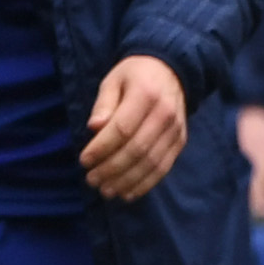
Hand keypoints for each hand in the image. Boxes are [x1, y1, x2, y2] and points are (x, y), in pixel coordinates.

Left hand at [80, 53, 186, 202]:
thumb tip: (94, 128)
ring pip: (151, 162)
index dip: (101, 148)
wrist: (171, 71)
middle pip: (137, 149)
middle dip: (111, 169)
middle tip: (91, 180)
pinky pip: (164, 167)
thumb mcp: (112, 81)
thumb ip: (103, 105)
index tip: (84, 161)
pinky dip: (146, 183)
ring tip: (106, 191)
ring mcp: (176, 129)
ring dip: (127, 181)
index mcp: (146, 95)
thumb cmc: (134, 76)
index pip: (122, 128)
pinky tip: (128, 193)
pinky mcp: (180, 141)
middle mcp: (165, 114)